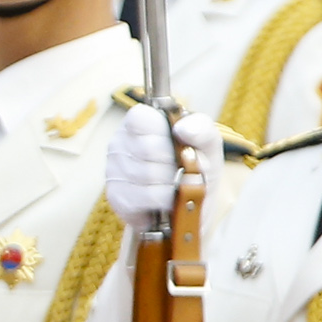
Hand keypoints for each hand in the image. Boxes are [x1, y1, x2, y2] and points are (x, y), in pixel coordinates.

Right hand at [105, 104, 224, 226]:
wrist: (190, 204)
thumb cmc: (195, 166)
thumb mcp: (206, 143)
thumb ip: (202, 127)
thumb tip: (183, 129)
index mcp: (137, 122)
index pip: (140, 118)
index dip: (162, 130)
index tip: (177, 140)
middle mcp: (119, 144)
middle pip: (148, 148)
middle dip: (175, 160)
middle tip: (183, 165)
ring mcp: (114, 171)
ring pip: (148, 174)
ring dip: (173, 181)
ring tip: (177, 182)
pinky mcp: (117, 197)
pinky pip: (146, 196)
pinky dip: (166, 198)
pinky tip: (168, 197)